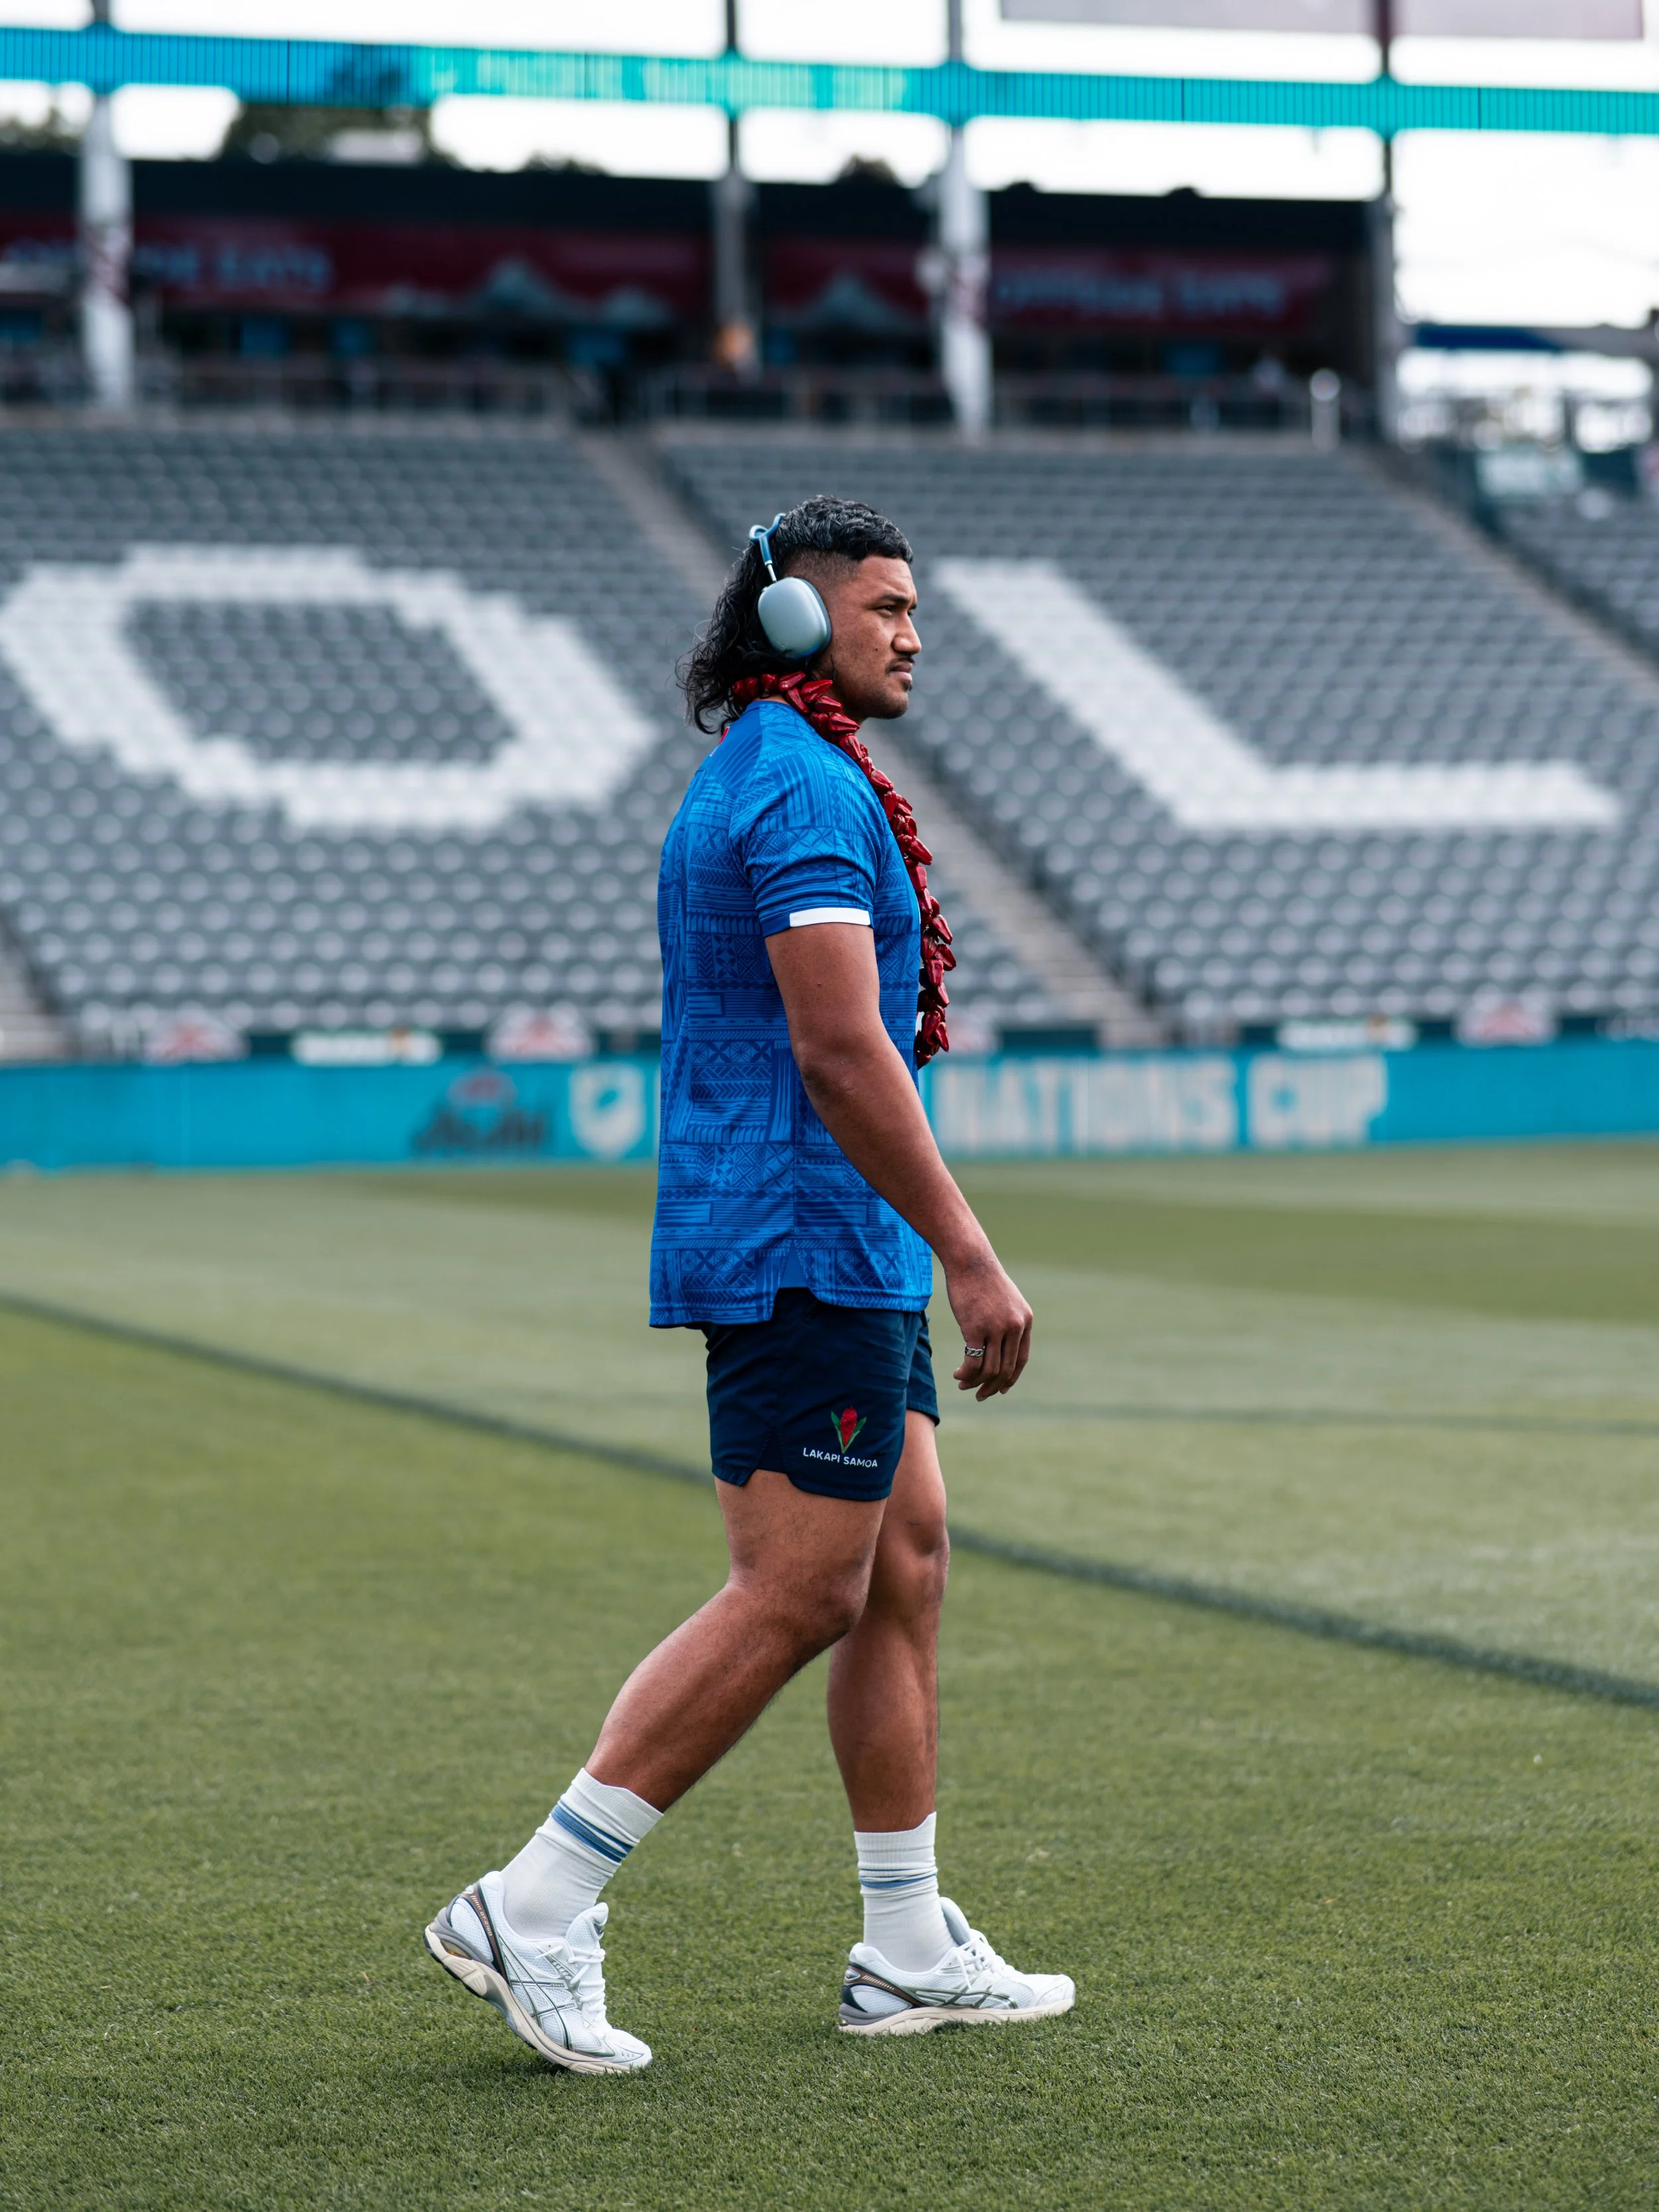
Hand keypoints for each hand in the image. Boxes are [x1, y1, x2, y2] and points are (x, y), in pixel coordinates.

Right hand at [944, 1248, 1032, 1399]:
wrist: (970, 1261)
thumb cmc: (983, 1280)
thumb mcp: (1005, 1301)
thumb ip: (1008, 1322)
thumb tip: (1001, 1347)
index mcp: (1025, 1321)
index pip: (1021, 1359)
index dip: (1011, 1378)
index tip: (1001, 1389)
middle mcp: (1014, 1327)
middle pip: (1006, 1369)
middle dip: (993, 1387)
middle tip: (979, 1395)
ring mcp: (996, 1328)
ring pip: (989, 1369)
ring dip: (975, 1382)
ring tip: (962, 1383)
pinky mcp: (975, 1329)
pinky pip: (973, 1362)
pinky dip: (965, 1373)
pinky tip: (957, 1373)